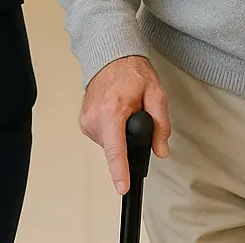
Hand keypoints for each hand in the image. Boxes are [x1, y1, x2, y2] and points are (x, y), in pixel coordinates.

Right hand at [80, 56, 170, 194]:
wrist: (111, 57)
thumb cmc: (132, 72)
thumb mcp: (156, 94)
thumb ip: (161, 124)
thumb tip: (161, 150)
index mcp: (112, 110)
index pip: (116, 148)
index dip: (120, 170)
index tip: (122, 187)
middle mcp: (95, 116)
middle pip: (117, 148)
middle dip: (130, 139)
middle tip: (136, 114)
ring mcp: (86, 120)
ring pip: (110, 144)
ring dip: (120, 134)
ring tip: (124, 110)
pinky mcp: (83, 122)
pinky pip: (103, 137)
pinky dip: (112, 130)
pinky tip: (115, 113)